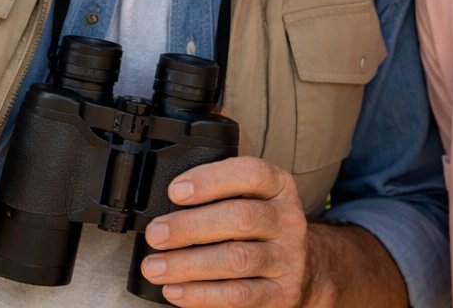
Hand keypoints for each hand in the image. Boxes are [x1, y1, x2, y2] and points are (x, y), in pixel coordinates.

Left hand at [137, 155, 308, 306]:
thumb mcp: (250, 192)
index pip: (250, 173)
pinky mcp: (283, 293)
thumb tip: (181, 158)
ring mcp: (289, 258)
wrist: (298, 268)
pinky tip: (175, 290)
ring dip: (188, 264)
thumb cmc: (259, 224)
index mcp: (279, 185)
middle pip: (239, 218)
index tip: (174, 191)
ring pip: (237, 260)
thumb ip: (221, 176)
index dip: (210, 180)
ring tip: (155, 266)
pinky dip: (202, 295)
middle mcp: (289, 219)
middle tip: (155, 234)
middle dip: (189, 227)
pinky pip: (239, 295)